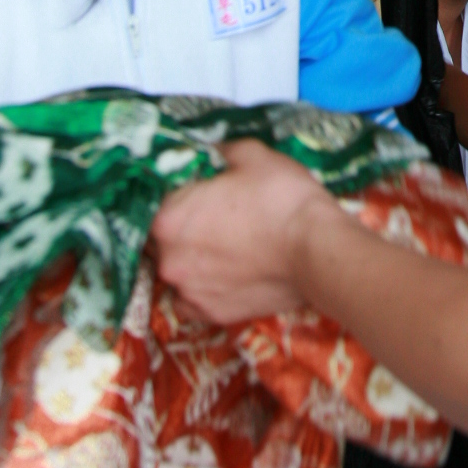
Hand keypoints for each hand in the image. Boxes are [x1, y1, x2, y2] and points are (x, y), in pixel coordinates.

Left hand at [151, 140, 339, 323]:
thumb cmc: (281, 198)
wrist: (316, 249)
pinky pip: (191, 301)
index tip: (192, 192)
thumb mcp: (253, 155)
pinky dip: (200, 289)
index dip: (170, 197)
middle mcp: (168, 260)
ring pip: (175, 272)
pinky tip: (222, 275)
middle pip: (158, 242)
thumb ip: (221, 152)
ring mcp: (187, 292)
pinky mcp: (210, 315)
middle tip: (210, 218)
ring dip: (189, 260)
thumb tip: (212, 153)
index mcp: (168, 218)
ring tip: (223, 248)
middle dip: (177, 229)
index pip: (150, 205)